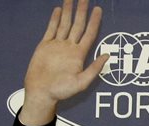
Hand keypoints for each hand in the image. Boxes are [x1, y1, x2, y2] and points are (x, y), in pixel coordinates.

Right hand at [20, 0, 108, 125]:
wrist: (42, 92)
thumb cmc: (62, 91)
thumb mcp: (82, 83)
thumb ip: (94, 69)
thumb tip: (107, 56)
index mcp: (79, 55)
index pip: (89, 34)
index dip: (94, 22)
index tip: (98, 10)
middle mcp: (69, 47)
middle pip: (77, 25)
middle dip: (82, 12)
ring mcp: (57, 45)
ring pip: (64, 24)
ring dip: (69, 12)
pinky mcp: (45, 46)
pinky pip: (51, 29)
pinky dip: (55, 19)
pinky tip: (59, 11)